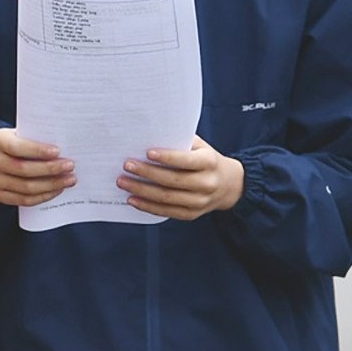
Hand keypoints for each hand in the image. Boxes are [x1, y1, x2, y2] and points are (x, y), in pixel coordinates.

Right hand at [0, 128, 73, 207]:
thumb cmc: (22, 142)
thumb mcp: (26, 134)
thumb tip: (66, 148)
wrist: (4, 156)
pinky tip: (57, 190)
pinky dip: (44, 196)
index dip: (37, 150)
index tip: (58, 152)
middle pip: (23, 169)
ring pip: (26, 187)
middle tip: (70, 167)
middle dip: (50, 169)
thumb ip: (39, 138)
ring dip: (51, 185)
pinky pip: (24, 200)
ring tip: (69, 180)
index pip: (16, 147)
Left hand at [118, 136, 243, 219]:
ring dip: (142, 191)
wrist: (228, 185)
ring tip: (122, 182)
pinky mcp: (192, 214)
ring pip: (168, 198)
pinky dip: (148, 207)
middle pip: (173, 180)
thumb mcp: (199, 146)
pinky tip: (132, 199)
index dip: (167, 157)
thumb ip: (179, 141)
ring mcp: (201, 201)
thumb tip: (149, 135)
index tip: (147, 152)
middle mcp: (207, 183)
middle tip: (127, 165)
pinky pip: (167, 212)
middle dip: (147, 173)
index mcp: (209, 162)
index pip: (187, 160)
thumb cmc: (205, 159)